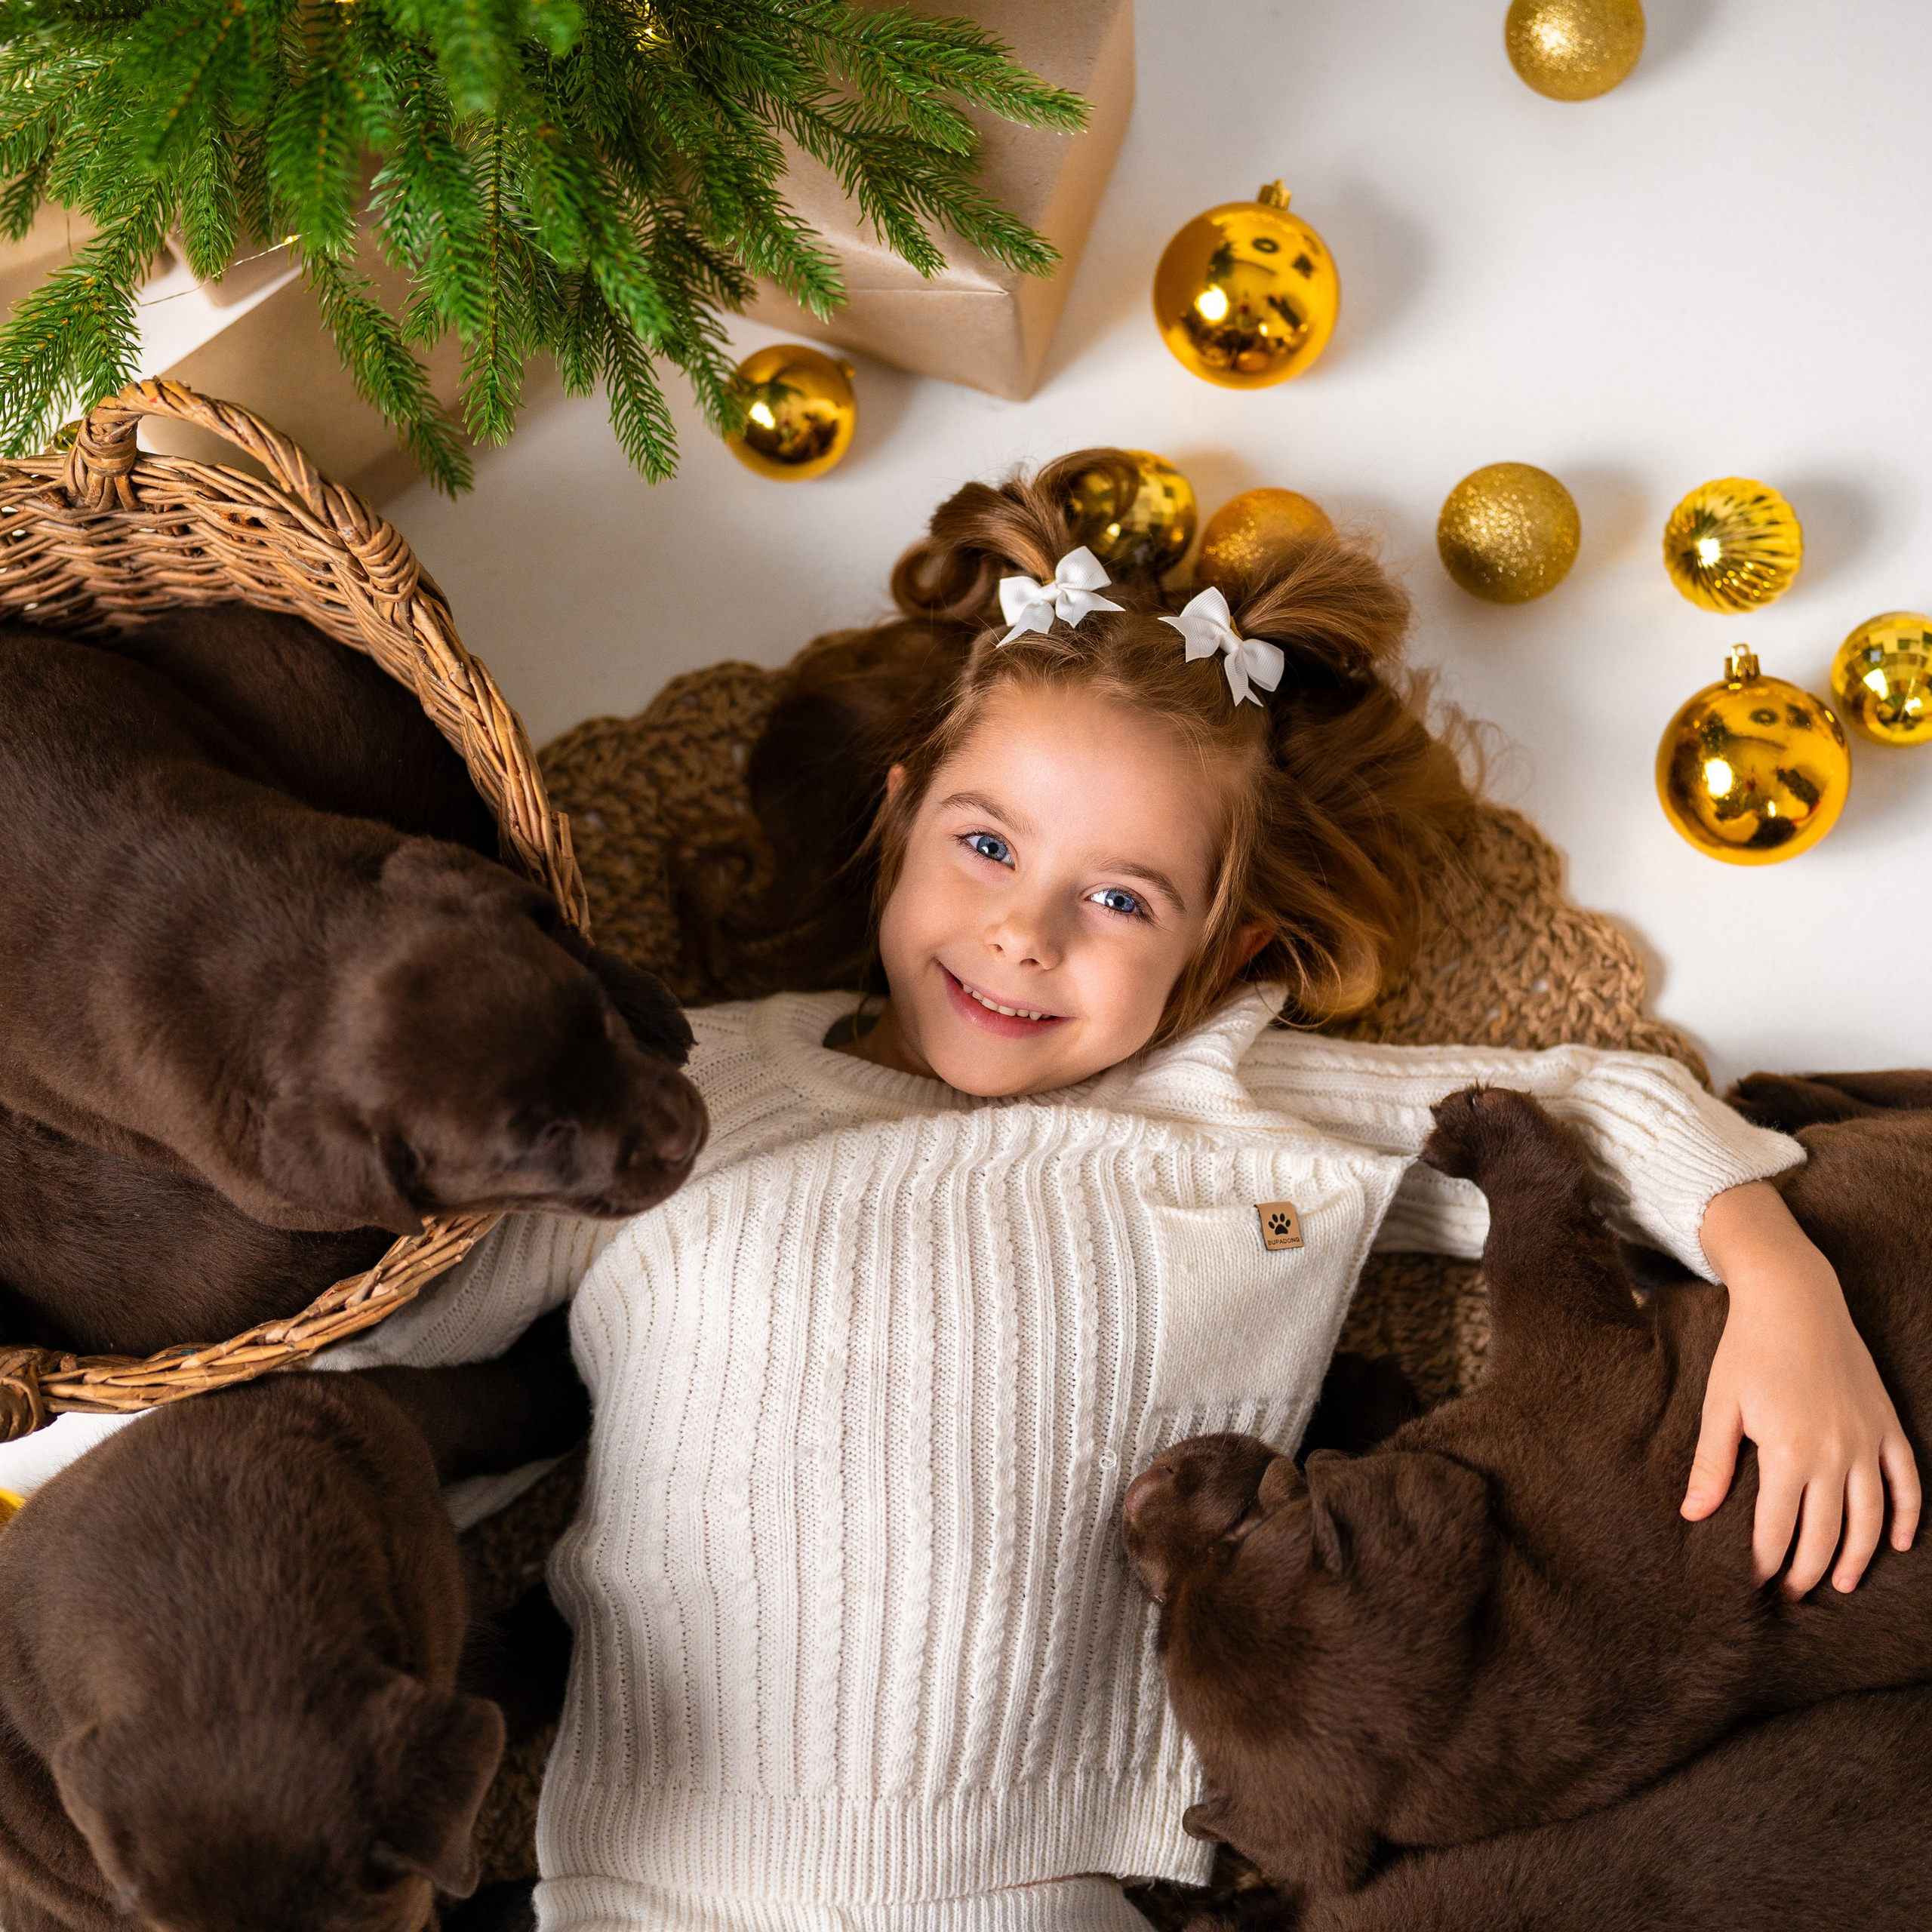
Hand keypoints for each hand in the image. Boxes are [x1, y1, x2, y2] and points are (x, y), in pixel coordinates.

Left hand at [1683, 1181, 1919, 1594]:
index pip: (1777, 1530)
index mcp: (1788, 1453)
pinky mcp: (1887, 1424)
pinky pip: (1906, 1481)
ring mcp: (1867, 1441)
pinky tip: (1897, 1543)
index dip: (1764, 1563)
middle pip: (1825, 1534)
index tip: (1751, 1584)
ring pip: (1870, 1518)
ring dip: (1856, 1556)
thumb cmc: (1746, 1351)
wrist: (1794, 1299)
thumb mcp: (1720, 1406)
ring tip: (1839, 1583)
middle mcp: (1835, 1455)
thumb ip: (1711, 1464)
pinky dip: (1905, 1515)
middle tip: (1791, 1596)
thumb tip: (1692, 1514)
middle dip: (1806, 1571)